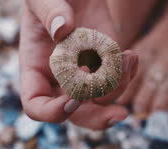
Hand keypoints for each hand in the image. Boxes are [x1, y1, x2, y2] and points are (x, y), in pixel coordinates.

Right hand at [19, 0, 137, 129]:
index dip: (53, 111)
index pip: (36, 105)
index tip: (75, 96)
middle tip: (120, 114)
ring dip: (121, 86)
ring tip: (129, 57)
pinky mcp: (106, 67)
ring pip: (103, 101)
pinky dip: (129, 75)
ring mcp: (85, 76)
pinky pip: (119, 83)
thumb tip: (62, 30)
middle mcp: (60, 79)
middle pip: (76, 116)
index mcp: (36, 69)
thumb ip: (49, 11)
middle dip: (98, 118)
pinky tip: (131, 56)